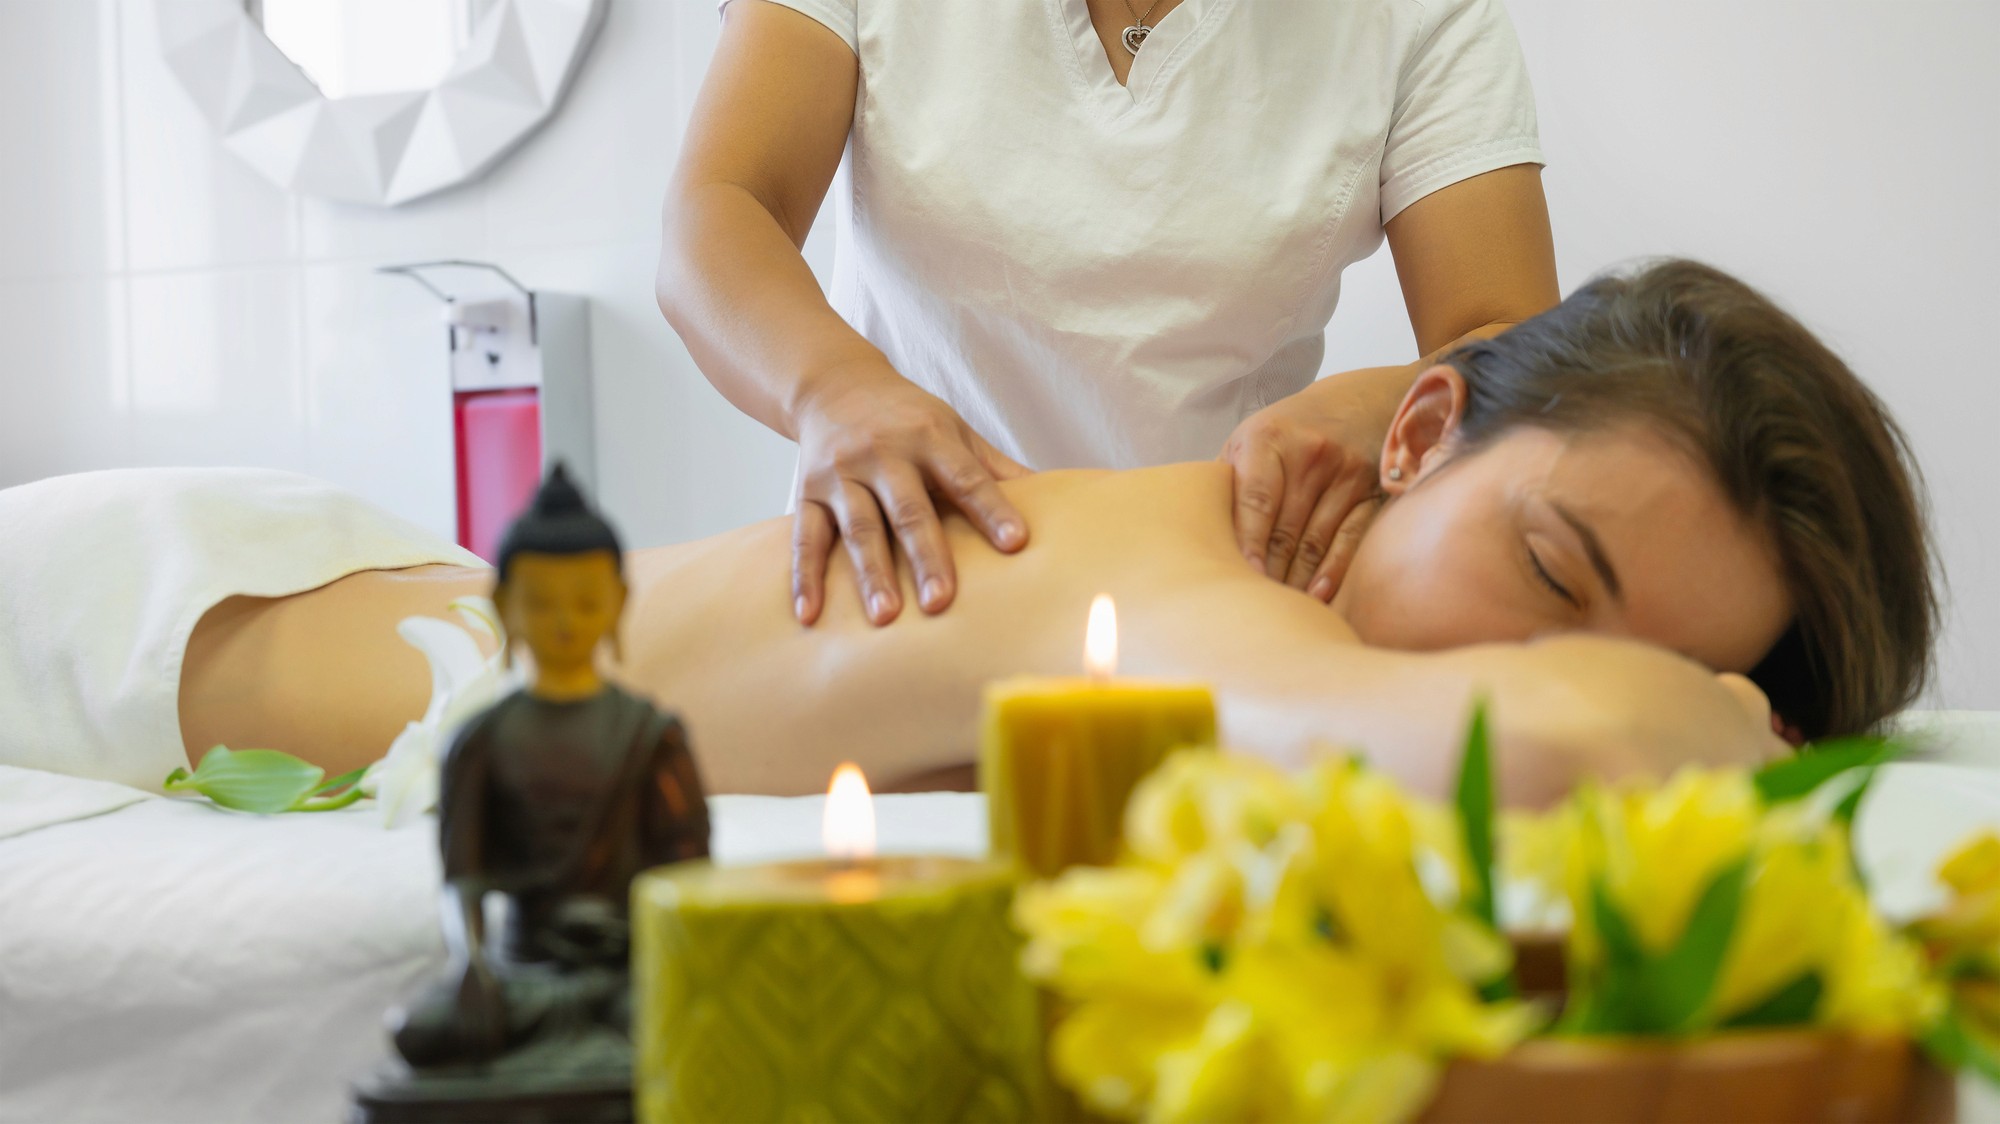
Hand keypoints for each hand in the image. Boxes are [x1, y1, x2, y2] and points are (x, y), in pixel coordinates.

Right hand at [793, 361, 1029, 625]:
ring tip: (885, 617)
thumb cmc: (908, 417)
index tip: (1015, 544)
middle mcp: (883, 454)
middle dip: (926, 556)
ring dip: (870, 573)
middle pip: (908, 510)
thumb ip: (995, 469)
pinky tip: (810, 615)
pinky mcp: (807, 492)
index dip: (992, 510)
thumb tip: (1055, 500)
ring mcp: (842, 474)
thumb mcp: (955, 431)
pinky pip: (806, 538)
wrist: (834, 383)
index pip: (966, 478)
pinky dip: (805, 577)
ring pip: (858, 528)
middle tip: (941, 602)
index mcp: (929, 437)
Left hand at [1220, 370, 1408, 600]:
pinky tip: (1317, 595)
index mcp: (1268, 439)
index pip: (1256, 500)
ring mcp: (1346, 473)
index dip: (1247, 543)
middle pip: (1285, 528)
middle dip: (1266, 573)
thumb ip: (1224, 482)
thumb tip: (1187, 531)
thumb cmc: (1284, 434)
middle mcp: (1310, 454)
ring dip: (1295, 581)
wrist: (1356, 403)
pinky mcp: (1374, 491)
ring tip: (1276, 609)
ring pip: (1315, 541)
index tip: (1240, 579)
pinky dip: (1333, 571)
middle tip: (1248, 608)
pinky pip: (1351, 539)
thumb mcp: (1248, 440)